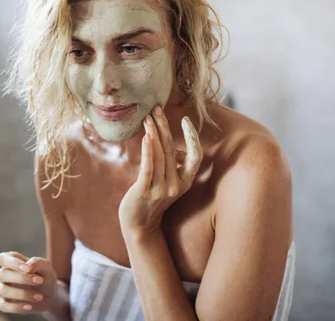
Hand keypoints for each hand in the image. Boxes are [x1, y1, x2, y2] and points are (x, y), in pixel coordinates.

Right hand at [0, 251, 57, 313]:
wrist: (49, 296)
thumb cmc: (45, 277)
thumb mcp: (46, 267)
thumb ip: (37, 262)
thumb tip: (28, 266)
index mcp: (12, 261)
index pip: (3, 258)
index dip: (13, 263)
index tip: (28, 269)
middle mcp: (4, 274)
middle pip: (2, 274)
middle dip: (21, 278)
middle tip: (39, 281)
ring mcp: (3, 289)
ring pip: (3, 290)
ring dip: (23, 294)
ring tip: (40, 297)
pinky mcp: (4, 303)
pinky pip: (3, 306)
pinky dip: (17, 307)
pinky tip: (29, 306)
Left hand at [119, 106, 202, 234]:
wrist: (138, 225)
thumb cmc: (150, 198)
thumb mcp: (167, 182)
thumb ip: (172, 165)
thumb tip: (174, 146)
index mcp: (185, 182)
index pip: (196, 156)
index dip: (192, 137)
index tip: (185, 119)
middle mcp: (176, 186)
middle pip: (172, 150)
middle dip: (164, 127)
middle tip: (157, 109)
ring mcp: (161, 190)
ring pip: (160, 156)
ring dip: (153, 133)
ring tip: (147, 118)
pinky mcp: (145, 191)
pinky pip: (149, 167)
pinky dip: (148, 150)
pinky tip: (146, 136)